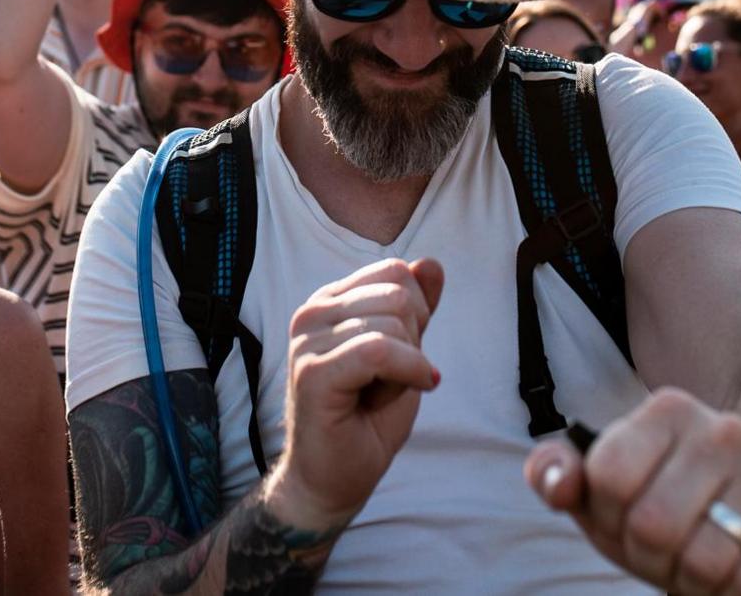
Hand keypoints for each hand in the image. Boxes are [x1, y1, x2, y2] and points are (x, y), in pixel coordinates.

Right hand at [267, 258, 442, 531]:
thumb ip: (417, 309)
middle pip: (399, 294)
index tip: (403, 354)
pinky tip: (407, 392)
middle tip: (394, 377)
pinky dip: (409, 372)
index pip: (395, 271)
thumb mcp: (405, 354)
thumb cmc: (366, 418)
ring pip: (393, 323)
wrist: (335, 477)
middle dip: (415, 340)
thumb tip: (432, 263)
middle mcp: (312, 313)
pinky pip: (379, 351)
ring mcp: (308, 341)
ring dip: (408, 366)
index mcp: (330, 302)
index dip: (418, 313)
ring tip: (381, 392)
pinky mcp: (314, 372)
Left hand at [525, 388, 740, 594]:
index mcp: (667, 411)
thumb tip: (556, 483)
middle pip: (652, 525)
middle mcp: (724, 432)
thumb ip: (560, 476)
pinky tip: (737, 577)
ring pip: (702, 562)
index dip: (608, 517)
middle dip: (648, 556)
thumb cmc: (669, 498)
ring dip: (690, 581)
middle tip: (666, 551)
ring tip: (700, 564)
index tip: (626, 518)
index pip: (607, 477)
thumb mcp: (606, 486)